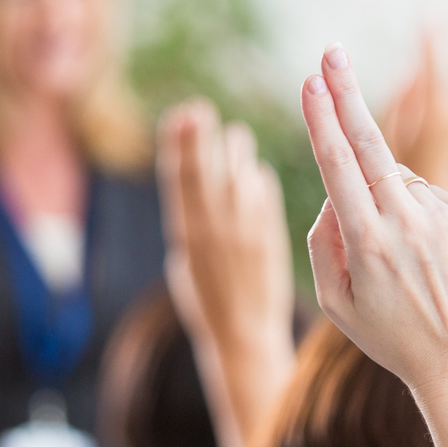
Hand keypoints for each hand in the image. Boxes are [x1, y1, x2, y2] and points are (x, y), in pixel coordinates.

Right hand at [157, 100, 295, 384]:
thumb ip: (190, 224)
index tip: (178, 116)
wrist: (244, 334)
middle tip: (199, 111)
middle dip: (202, 138)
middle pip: (206, 170)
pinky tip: (250, 171)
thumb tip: (196, 190)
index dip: (178, 145)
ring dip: (234, 152)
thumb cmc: (208, 302)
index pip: (180, 179)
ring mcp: (244, 230)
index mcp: (187, 235)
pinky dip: (256, 179)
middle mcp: (215, 229)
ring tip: (233, 136)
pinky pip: (263, 193)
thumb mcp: (184, 265)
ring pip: (238, 175)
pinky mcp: (269, 235)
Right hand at [300, 45, 447, 398]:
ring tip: (401, 260)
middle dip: (347, 93)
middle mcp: (409, 225)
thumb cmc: (391, 336)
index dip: (323, 119)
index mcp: (369, 245)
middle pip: (372, 144)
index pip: (339, 166)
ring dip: (387, 200)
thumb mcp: (336, 302)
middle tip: (331, 51)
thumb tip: (334, 190)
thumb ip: (323, 240)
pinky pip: (432, 199)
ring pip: (401, 181)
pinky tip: (428, 260)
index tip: (312, 80)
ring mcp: (447, 219)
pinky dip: (420, 216)